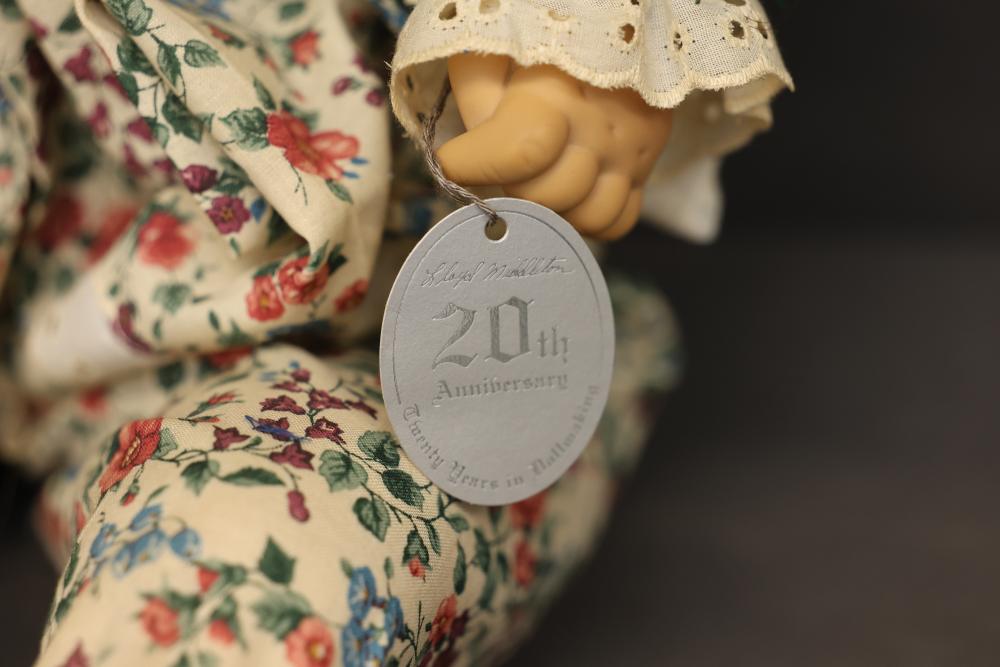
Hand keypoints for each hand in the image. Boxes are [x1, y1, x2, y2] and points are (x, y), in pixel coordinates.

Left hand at [438, 54, 672, 239]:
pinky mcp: (645, 168)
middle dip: (510, 185)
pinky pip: (616, 220)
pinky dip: (588, 217)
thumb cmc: (549, 36)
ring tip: (535, 179)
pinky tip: (570, 192)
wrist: (623, 25)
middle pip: (544, 196)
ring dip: (551, 208)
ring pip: (584, 217)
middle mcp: (599, 132)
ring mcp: (628, 154)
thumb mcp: (501, 47)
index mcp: (559, 94)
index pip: (516, 154)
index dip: (471, 165)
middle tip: (499, 163)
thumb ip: (476, 96)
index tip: (451, 160)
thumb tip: (462, 154)